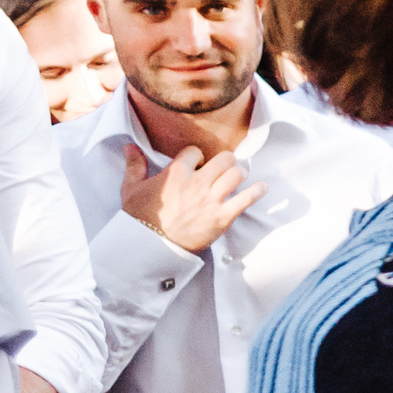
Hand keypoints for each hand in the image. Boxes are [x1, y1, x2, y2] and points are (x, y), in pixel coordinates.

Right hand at [121, 143, 265, 252]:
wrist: (149, 246)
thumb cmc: (139, 217)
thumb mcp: (131, 188)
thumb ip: (134, 165)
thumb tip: (130, 146)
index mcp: (176, 173)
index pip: (195, 152)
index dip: (197, 156)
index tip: (197, 164)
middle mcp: (197, 183)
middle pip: (224, 160)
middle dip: (226, 161)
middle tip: (225, 167)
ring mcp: (211, 200)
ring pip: (236, 174)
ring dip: (240, 173)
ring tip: (239, 175)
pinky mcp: (222, 217)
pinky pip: (246, 199)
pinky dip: (256, 192)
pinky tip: (262, 187)